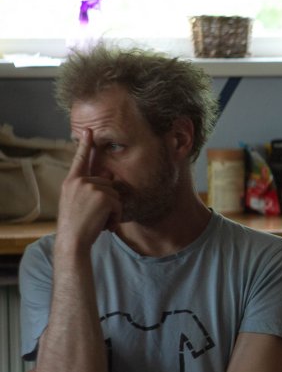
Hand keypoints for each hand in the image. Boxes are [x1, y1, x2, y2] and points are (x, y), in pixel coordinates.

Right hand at [56, 129, 121, 251]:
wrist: (72, 240)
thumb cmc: (76, 226)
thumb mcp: (79, 203)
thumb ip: (90, 189)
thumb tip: (110, 175)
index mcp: (71, 182)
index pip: (79, 160)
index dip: (85, 145)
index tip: (88, 131)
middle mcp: (80, 181)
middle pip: (107, 184)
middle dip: (108, 202)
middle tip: (95, 217)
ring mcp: (90, 187)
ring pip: (115, 195)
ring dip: (112, 211)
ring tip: (99, 222)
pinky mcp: (102, 196)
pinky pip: (119, 204)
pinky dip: (116, 216)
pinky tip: (105, 224)